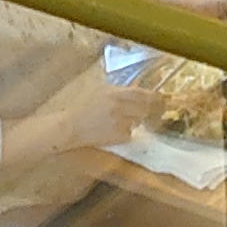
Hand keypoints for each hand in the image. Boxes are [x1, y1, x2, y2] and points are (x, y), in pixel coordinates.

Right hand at [23, 79, 154, 159]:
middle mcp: (120, 107)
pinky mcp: (118, 136)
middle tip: (137, 110)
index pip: (141, 93)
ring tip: (118, 120)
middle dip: (143, 109)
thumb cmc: (80, 107)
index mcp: (114, 93)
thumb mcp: (98, 91)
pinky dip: (125, 133)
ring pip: (137, 121)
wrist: (70, 127)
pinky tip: (112, 130)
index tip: (156, 97)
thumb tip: (135, 90)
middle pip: (143, 108)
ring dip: (133, 121)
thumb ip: (116, 91)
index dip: (151, 96)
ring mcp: (120, 122)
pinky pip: (130, 134)